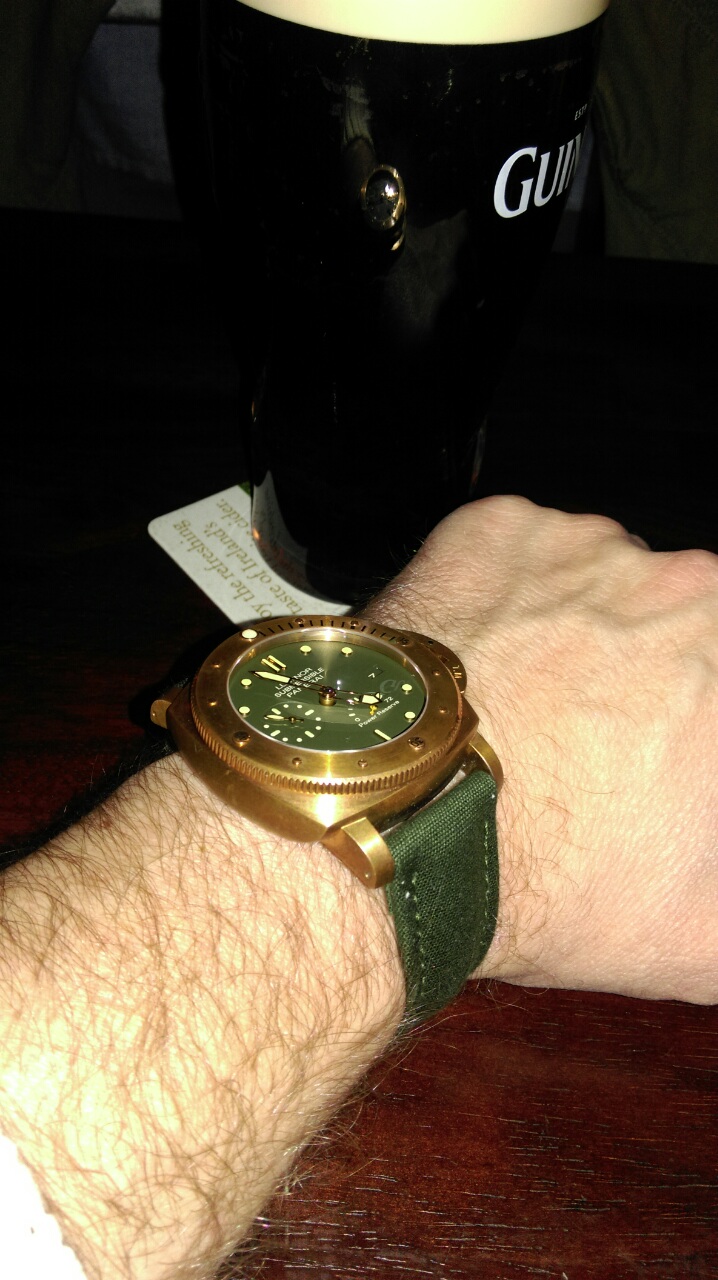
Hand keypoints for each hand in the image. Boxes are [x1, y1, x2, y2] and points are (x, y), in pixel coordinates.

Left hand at [372, 496, 717, 1003]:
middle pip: (672, 632)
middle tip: (593, 755)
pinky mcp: (495, 535)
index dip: (685, 734)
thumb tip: (703, 854)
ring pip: (596, 588)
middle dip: (644, 686)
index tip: (657, 763)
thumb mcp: (700, 932)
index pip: (709, 694)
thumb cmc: (551, 879)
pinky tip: (480, 669)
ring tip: (525, 718)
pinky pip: (515, 556)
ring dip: (574, 639)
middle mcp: (679, 586)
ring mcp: (581, 548)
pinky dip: (500, 598)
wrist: (398, 828)